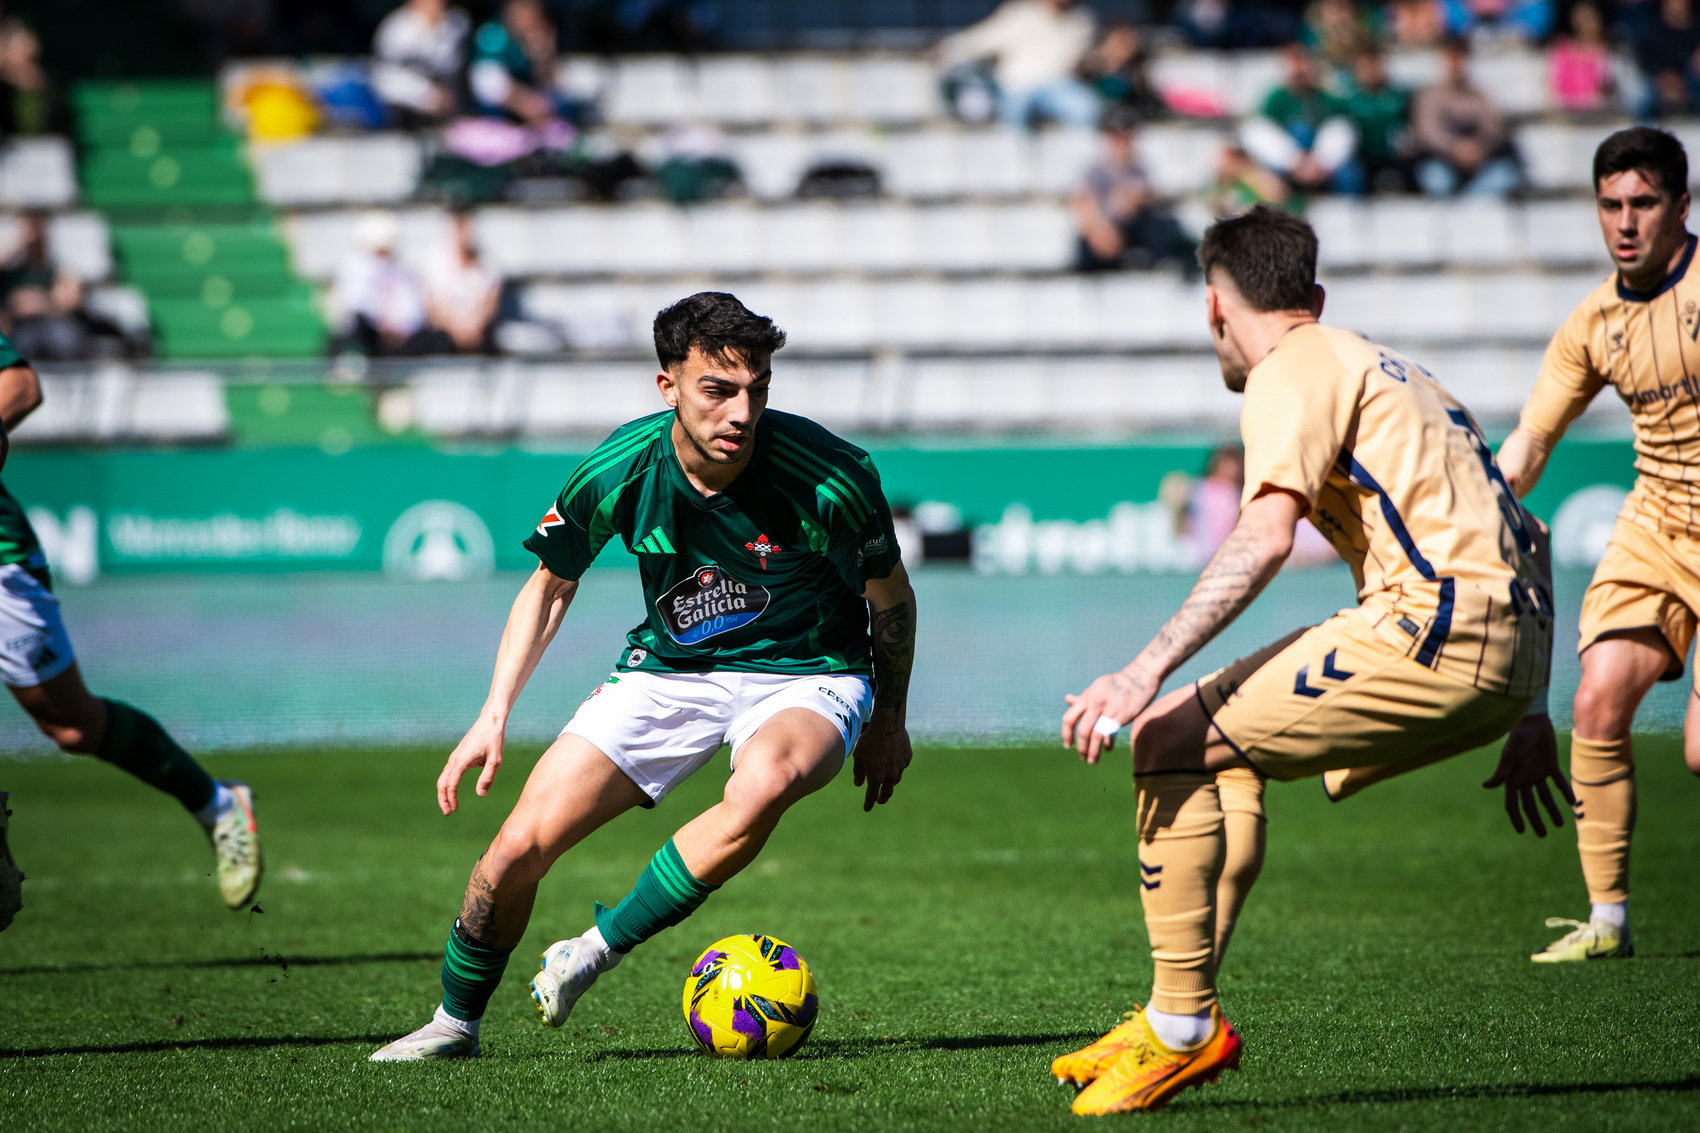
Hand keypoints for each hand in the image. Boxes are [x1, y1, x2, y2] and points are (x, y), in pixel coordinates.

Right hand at [438, 714, 505, 815]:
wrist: (490, 721)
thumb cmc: (494, 739)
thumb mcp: (495, 761)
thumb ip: (487, 778)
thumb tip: (480, 794)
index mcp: (461, 761)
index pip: (451, 784)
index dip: (451, 798)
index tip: (455, 809)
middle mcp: (454, 759)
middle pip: (442, 783)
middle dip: (443, 799)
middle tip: (447, 813)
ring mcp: (455, 756)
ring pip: (444, 777)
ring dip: (444, 792)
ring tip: (449, 805)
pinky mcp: (458, 755)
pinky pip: (448, 772)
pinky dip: (447, 783)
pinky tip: (453, 790)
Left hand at [852, 713, 911, 811]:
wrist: (888, 724)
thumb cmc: (869, 740)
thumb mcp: (859, 756)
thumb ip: (858, 772)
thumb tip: (858, 783)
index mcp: (876, 777)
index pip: (872, 795)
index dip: (869, 803)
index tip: (867, 808)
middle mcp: (890, 775)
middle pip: (887, 793)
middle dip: (882, 798)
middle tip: (879, 800)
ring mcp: (901, 767)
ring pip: (895, 780)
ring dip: (889, 784)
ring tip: (885, 783)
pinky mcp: (907, 758)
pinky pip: (902, 767)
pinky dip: (897, 768)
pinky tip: (893, 763)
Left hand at [1063, 668, 1157, 763]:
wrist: (1140, 676)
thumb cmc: (1117, 683)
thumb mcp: (1097, 687)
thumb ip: (1083, 698)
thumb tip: (1067, 699)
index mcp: (1087, 696)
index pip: (1069, 718)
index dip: (1066, 734)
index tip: (1068, 745)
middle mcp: (1096, 702)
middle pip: (1083, 731)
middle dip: (1081, 748)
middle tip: (1081, 757)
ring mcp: (1110, 709)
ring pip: (1097, 736)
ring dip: (1093, 752)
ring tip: (1092, 761)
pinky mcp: (1123, 715)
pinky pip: (1112, 734)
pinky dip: (1107, 744)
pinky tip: (1107, 749)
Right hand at [1482, 714, 1573, 835]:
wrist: (1532, 720)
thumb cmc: (1518, 736)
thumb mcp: (1509, 755)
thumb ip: (1501, 772)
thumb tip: (1486, 786)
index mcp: (1512, 778)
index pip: (1513, 803)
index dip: (1517, 817)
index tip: (1522, 831)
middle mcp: (1524, 778)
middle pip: (1530, 804)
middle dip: (1535, 819)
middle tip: (1543, 834)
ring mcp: (1537, 772)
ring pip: (1545, 796)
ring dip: (1552, 810)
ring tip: (1561, 824)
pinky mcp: (1550, 765)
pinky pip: (1558, 782)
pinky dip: (1565, 791)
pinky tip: (1572, 802)